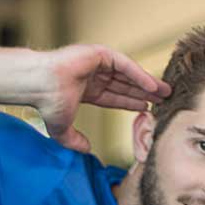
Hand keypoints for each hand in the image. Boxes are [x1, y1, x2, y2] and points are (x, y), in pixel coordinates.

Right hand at [34, 44, 168, 153]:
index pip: (114, 96)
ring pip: (128, 74)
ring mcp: (97, 63)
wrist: (39, 85)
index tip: (146, 109)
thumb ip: (74, 140)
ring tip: (165, 92)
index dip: (130, 102)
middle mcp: (93, 74)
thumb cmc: (47, 103)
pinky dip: (139, 75)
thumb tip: (87, 149)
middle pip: (125, 84)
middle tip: (163, 101)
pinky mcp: (100, 54)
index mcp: (86, 89)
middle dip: (143, 93)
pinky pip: (125, 65)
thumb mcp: (62, 129)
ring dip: (147, 83)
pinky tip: (152, 86)